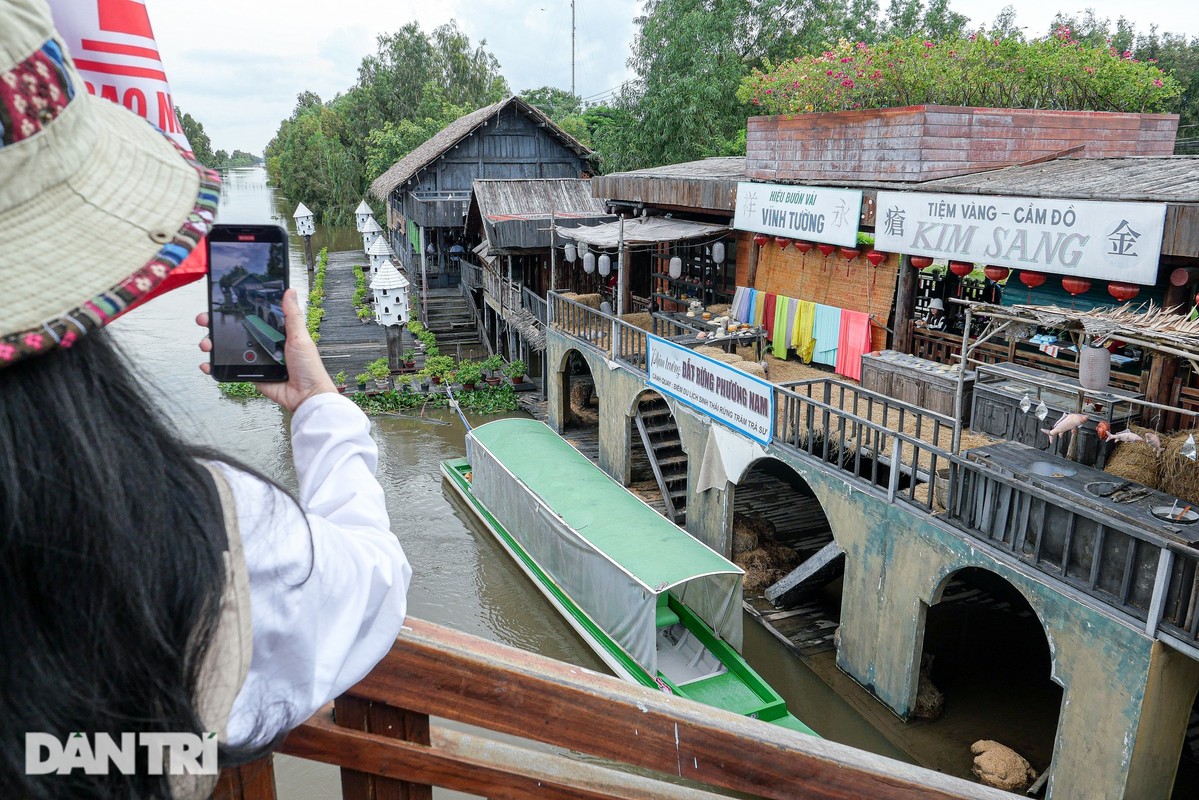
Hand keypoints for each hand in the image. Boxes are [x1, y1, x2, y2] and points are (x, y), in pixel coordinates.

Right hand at [197, 288, 335, 412]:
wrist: (306, 395)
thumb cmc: (308, 367)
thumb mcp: (300, 337)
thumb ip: (292, 316)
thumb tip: (290, 292)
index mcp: (275, 332)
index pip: (251, 317)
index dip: (235, 311)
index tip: (220, 304)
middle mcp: (263, 344)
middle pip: (235, 331)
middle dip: (216, 326)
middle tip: (205, 320)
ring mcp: (256, 359)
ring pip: (229, 349)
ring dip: (213, 345)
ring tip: (207, 344)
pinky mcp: (251, 374)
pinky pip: (231, 368)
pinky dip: (216, 366)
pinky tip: (208, 364)